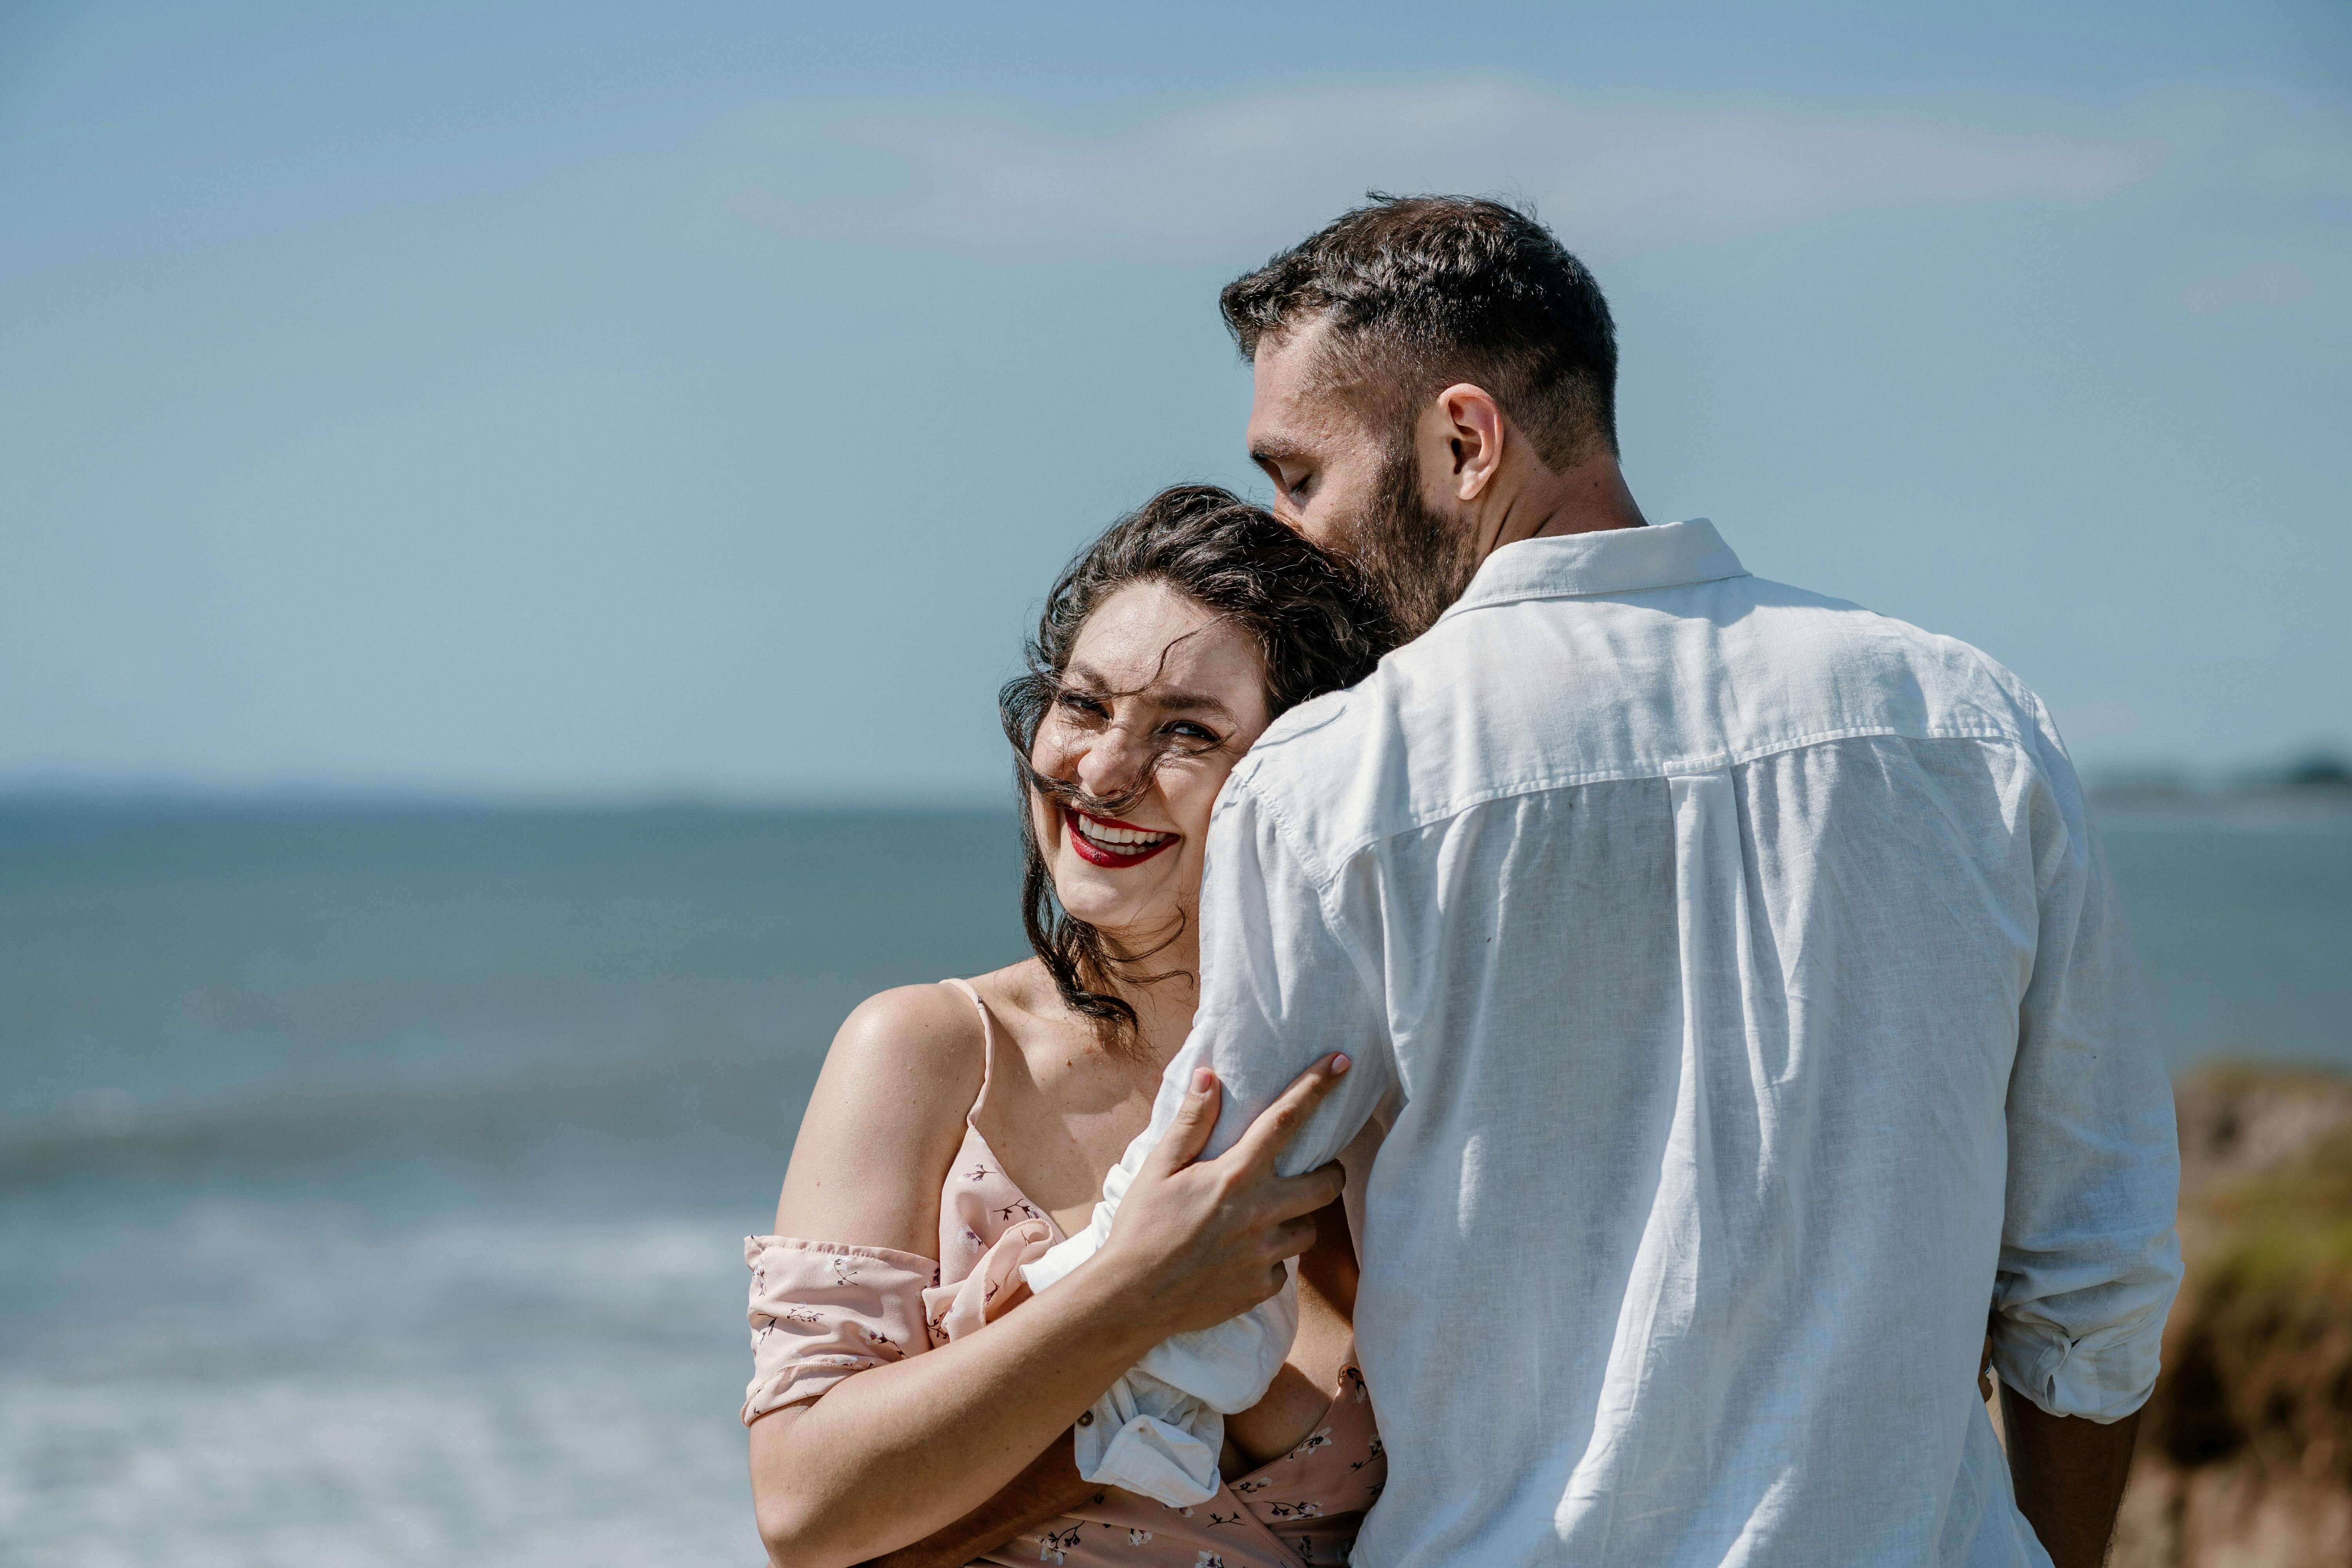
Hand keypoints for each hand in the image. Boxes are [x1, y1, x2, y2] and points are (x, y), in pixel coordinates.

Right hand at [1092, 1055, 1351, 1337]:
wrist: (1130, 1299)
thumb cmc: (1141, 1228)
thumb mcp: (1158, 1168)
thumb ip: (1191, 1123)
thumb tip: (1209, 1076)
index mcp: (1236, 1176)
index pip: (1286, 1119)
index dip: (1317, 1087)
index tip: (1342, 1063)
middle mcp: (1260, 1214)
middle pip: (1327, 1184)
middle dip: (1330, 1173)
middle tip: (1312, 1170)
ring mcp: (1264, 1255)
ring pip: (1308, 1230)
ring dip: (1296, 1219)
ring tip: (1264, 1218)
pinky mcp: (1261, 1289)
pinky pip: (1282, 1268)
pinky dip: (1269, 1260)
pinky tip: (1240, 1257)